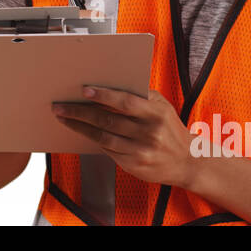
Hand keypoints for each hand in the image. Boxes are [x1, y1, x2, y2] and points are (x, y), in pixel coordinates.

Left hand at [51, 85, 201, 187]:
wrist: (189, 161)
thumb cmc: (171, 129)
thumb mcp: (162, 107)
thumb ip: (140, 96)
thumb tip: (108, 85)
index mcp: (156, 114)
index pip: (126, 102)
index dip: (104, 95)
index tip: (84, 90)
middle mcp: (149, 133)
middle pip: (108, 120)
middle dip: (80, 112)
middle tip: (61, 106)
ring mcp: (140, 151)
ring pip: (103, 137)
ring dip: (80, 127)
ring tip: (64, 118)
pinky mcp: (133, 165)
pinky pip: (107, 150)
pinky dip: (93, 139)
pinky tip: (82, 131)